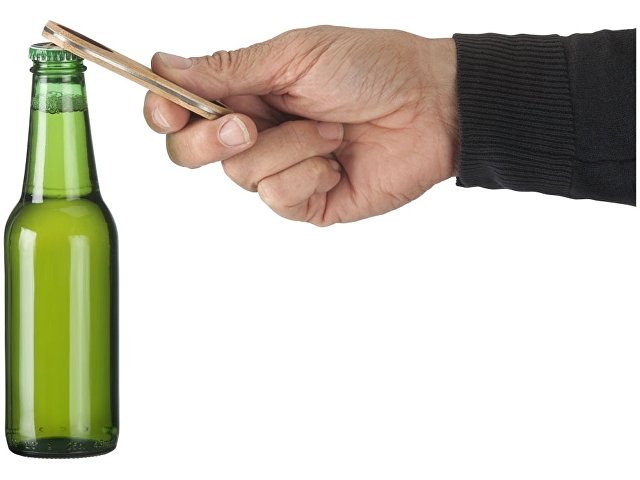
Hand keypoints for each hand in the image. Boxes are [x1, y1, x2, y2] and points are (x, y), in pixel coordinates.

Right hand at [143, 26, 458, 224]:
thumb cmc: (372, 67)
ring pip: (240, 175)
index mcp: (248, 90)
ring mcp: (281, 169)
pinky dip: (308, 173)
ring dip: (289, 147)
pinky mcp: (306, 201)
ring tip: (331, 129)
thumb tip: (165, 67)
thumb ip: (229, 69)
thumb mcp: (295, 55)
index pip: (182, 109)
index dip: (163, 111)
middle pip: (192, 152)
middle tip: (249, 124)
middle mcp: (257, 132)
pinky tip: (337, 159)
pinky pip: (278, 198)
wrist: (431, 106)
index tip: (165, 109)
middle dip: (213, 139)